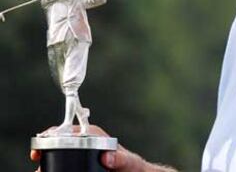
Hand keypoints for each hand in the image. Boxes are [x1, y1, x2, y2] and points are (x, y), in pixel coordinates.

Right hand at [30, 125, 147, 171]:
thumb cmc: (131, 166)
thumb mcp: (127, 162)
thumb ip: (119, 158)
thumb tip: (107, 157)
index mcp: (93, 136)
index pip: (69, 131)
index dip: (53, 136)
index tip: (41, 145)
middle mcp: (85, 144)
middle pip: (59, 146)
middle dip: (47, 155)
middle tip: (40, 168)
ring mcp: (82, 157)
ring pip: (60, 159)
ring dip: (50, 166)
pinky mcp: (81, 166)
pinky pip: (66, 166)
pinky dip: (58, 170)